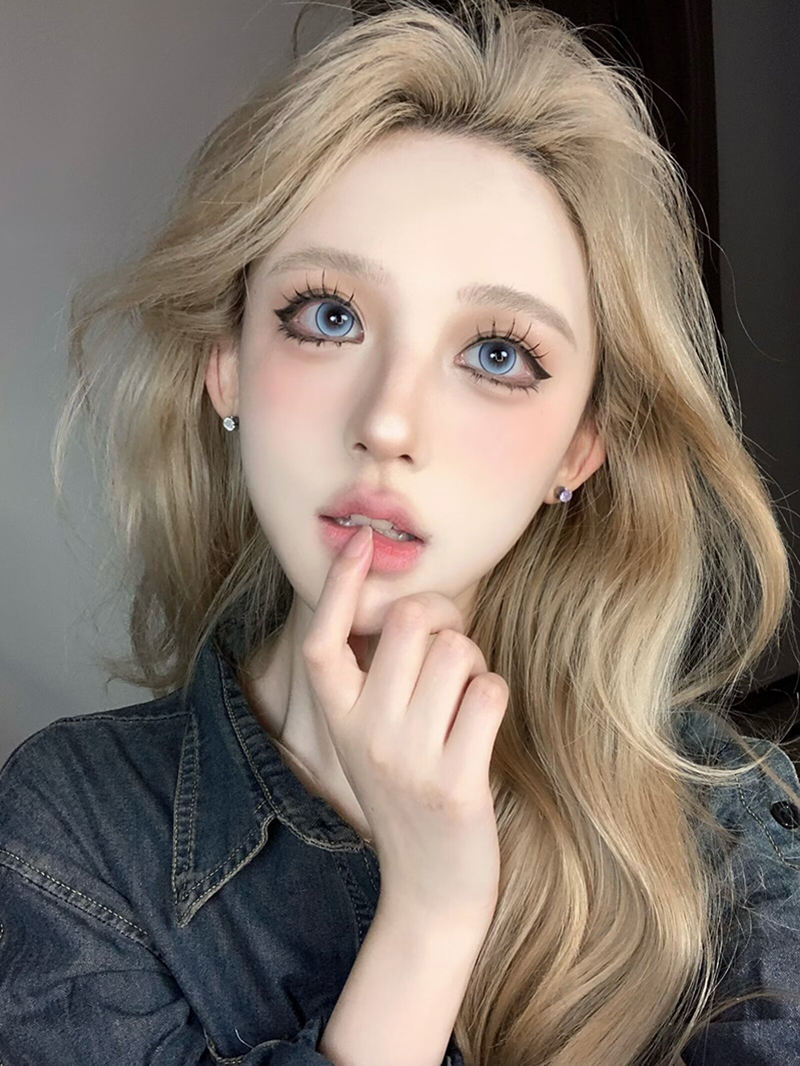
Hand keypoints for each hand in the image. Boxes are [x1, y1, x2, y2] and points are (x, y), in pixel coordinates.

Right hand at [302, 523, 508, 919]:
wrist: (430, 889)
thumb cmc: (409, 793)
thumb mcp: (372, 738)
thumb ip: (377, 679)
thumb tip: (410, 606)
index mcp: (339, 719)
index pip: (322, 641)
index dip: (338, 587)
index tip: (361, 541)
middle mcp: (364, 734)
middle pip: (408, 622)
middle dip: (443, 621)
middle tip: (450, 653)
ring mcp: (408, 758)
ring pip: (458, 651)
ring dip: (474, 665)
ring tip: (464, 704)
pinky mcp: (456, 780)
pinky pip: (489, 692)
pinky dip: (494, 697)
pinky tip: (481, 729)